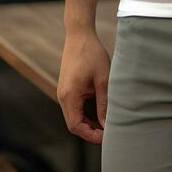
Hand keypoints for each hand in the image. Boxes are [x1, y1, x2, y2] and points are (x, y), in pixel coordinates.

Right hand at [57, 27, 110, 142]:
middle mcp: (63, 96)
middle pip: (73, 124)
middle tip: (109, 132)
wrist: (79, 35)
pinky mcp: (67, 88)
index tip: (106, 136)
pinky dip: (84, 114)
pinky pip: (74, 107)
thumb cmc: (92, 54)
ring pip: (73, 117)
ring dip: (87, 123)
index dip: (90, 135)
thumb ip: (104, 104)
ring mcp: (64, 92)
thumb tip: (107, 124)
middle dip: (90, 131)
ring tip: (106, 124)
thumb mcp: (103, 80)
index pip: (75, 126)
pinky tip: (99, 113)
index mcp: (69, 96)